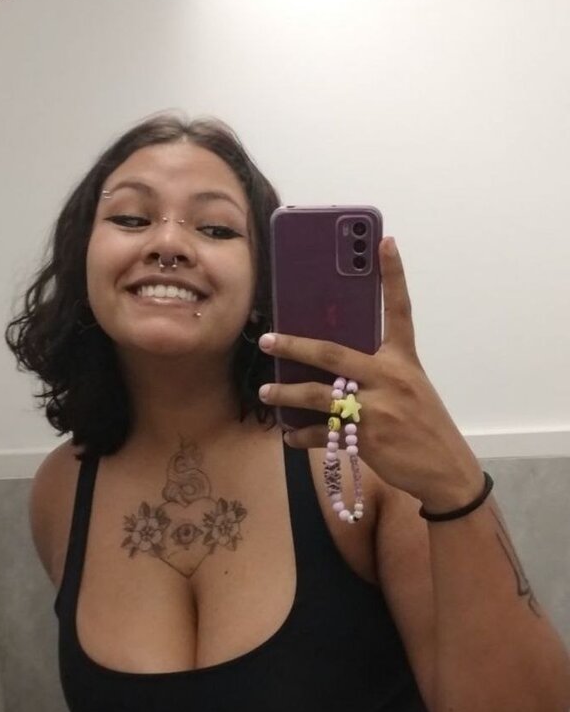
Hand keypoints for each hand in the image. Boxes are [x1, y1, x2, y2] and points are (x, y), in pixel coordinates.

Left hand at [258, 237, 483, 511]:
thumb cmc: (424, 427)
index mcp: (404, 361)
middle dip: (295, 345)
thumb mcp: (411, 389)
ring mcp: (377, 409)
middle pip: (333, 354)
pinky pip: (323, 433)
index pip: (399, 310)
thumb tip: (335, 367)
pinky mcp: (367, 438)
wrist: (446, 470)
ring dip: (287, 393)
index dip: (393, 274)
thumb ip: (379, 373)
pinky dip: (302, 435)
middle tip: (267, 339)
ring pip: (318, 395)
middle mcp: (390, 379)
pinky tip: (290, 435)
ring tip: (266, 390)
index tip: (384, 241)